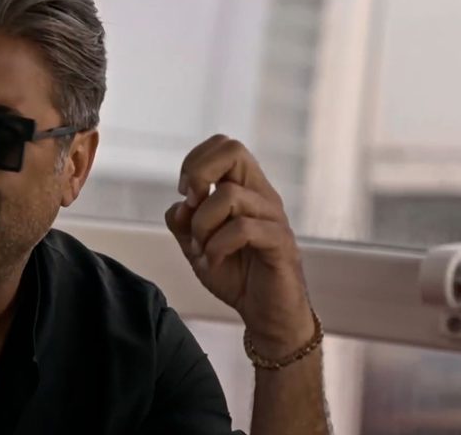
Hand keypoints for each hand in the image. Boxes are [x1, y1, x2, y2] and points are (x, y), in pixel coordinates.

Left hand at [164, 135, 313, 356]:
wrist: (266, 314)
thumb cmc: (236, 274)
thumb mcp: (196, 245)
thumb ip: (183, 221)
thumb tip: (180, 205)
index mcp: (243, 189)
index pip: (223, 145)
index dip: (195, 162)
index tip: (185, 195)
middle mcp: (261, 195)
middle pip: (233, 149)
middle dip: (198, 173)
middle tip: (190, 205)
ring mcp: (273, 217)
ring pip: (229, 195)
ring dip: (202, 226)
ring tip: (202, 250)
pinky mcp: (280, 243)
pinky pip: (243, 228)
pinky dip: (217, 246)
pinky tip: (213, 262)